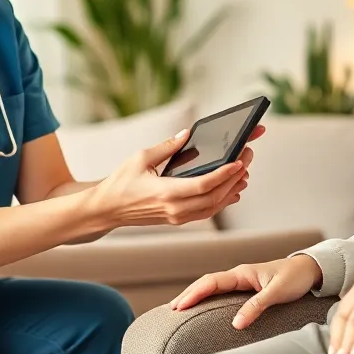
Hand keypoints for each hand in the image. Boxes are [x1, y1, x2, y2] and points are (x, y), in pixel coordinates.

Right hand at [88, 125, 262, 227]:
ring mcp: (177, 217)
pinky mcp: (177, 220)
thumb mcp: (141, 158)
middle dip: (235, 178)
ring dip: (231, 190)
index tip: (240, 161)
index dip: (225, 174)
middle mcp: (175, 209)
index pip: (204, 185)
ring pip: (214, 207)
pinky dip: (221, 201)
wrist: (106, 209)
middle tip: (247, 159)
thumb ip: (167, 146)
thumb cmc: (120, 183)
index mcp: (166, 192)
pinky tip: (231, 191)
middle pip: (215, 196)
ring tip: (244, 173)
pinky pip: (206, 213)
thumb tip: (187, 134)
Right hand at [170, 254, 321, 329]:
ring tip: (179, 309)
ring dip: (196, 296)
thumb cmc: (296, 278)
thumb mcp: (277, 292)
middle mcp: (239, 275)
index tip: (179, 307)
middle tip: (171, 310)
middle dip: (188, 295)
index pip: (211, 282)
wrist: (311, 269)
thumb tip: (235, 324)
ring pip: (213, 287)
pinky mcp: (248, 288)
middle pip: (207, 283)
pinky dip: (208, 298)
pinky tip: (203, 307)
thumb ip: (257, 306)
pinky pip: (222, 292)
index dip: (194, 294)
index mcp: (243, 273)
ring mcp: (243, 281)